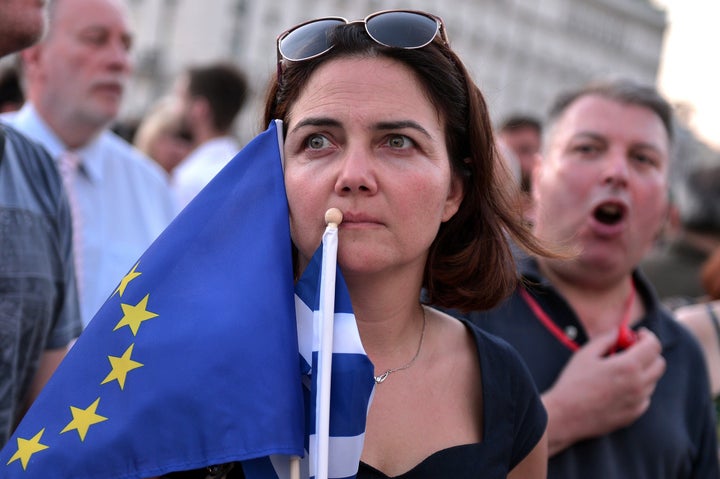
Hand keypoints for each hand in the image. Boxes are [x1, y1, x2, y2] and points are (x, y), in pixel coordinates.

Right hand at [542, 328, 665, 455]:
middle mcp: (639, 384)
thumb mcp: (585, 354)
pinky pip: (645, 396)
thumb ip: (606, 339)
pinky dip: (638, 387)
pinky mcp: (634, 414)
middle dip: (649, 352)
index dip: (647, 336)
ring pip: (653, 380)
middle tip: (631, 350)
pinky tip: (618, 386)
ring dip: (642, 370)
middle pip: (659, 363)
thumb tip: (618, 332)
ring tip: (619, 370)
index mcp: (628, 366)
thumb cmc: (573, 383)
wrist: (566, 415)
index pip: (653, 345)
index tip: (638, 334)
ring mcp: (638, 401)